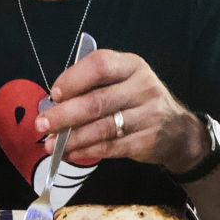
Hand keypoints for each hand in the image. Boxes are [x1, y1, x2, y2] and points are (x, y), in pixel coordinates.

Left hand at [35, 49, 207, 175]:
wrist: (178, 132)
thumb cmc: (140, 103)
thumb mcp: (125, 82)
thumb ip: (96, 86)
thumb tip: (55, 103)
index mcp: (132, 66)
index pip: (100, 65)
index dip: (73, 79)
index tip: (54, 93)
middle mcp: (142, 87)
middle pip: (96, 101)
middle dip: (64, 115)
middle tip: (41, 125)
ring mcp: (147, 116)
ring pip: (101, 128)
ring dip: (71, 139)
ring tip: (50, 145)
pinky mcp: (146, 141)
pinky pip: (110, 148)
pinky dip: (86, 152)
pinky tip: (70, 154)